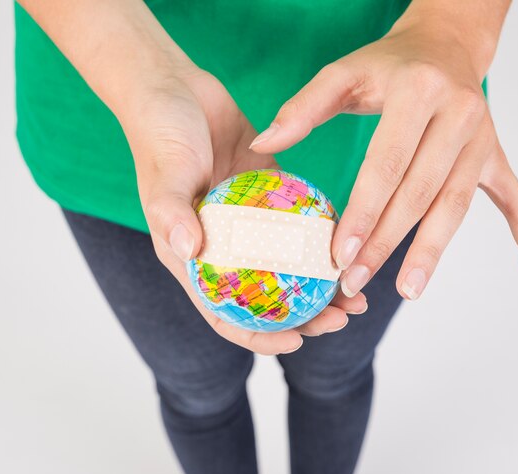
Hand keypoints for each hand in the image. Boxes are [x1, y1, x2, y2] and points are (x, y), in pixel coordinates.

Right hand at [118, 68, 365, 354]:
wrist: (175, 87)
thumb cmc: (160, 134)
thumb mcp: (163, 172)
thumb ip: (171, 212)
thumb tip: (189, 250)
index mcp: (193, 257)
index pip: (225, 313)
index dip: (259, 335)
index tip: (297, 342)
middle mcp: (224, 247)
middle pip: (267, 297)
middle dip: (305, 315)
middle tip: (343, 315)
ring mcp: (249, 223)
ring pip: (290, 266)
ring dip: (322, 283)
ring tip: (358, 290)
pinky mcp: (268, 195)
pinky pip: (300, 224)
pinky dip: (322, 238)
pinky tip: (350, 242)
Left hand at [249, 9, 517, 299]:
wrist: (446, 46)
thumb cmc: (389, 65)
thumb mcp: (343, 73)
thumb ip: (302, 109)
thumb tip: (261, 146)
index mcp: (418, 94)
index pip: (387, 164)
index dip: (364, 212)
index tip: (339, 254)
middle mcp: (459, 116)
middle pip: (420, 192)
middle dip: (386, 242)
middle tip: (355, 282)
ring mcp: (483, 140)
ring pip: (457, 205)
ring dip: (432, 251)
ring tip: (408, 290)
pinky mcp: (497, 157)